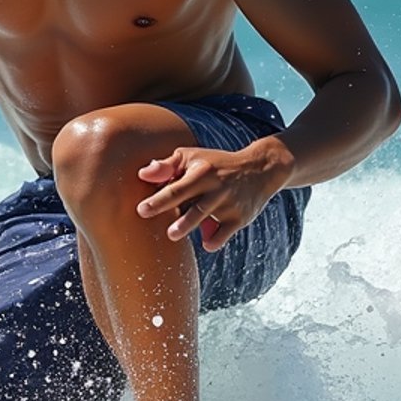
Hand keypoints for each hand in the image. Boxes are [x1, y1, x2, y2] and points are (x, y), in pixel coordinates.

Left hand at [136, 138, 293, 252]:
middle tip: (156, 223)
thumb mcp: (192, 157)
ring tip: (172, 235)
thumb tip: (141, 175)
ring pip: (207, 218)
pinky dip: (215, 240)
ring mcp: (229, 204)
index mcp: (202, 171)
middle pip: (193, 204)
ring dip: (189, 226)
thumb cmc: (215, 163)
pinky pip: (225, 233)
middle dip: (175, 215)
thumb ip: (166, 166)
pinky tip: (206, 243)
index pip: (177, 187)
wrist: (259, 169)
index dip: (158, 199)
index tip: (141, 210)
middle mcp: (216, 187)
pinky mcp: (240, 218)